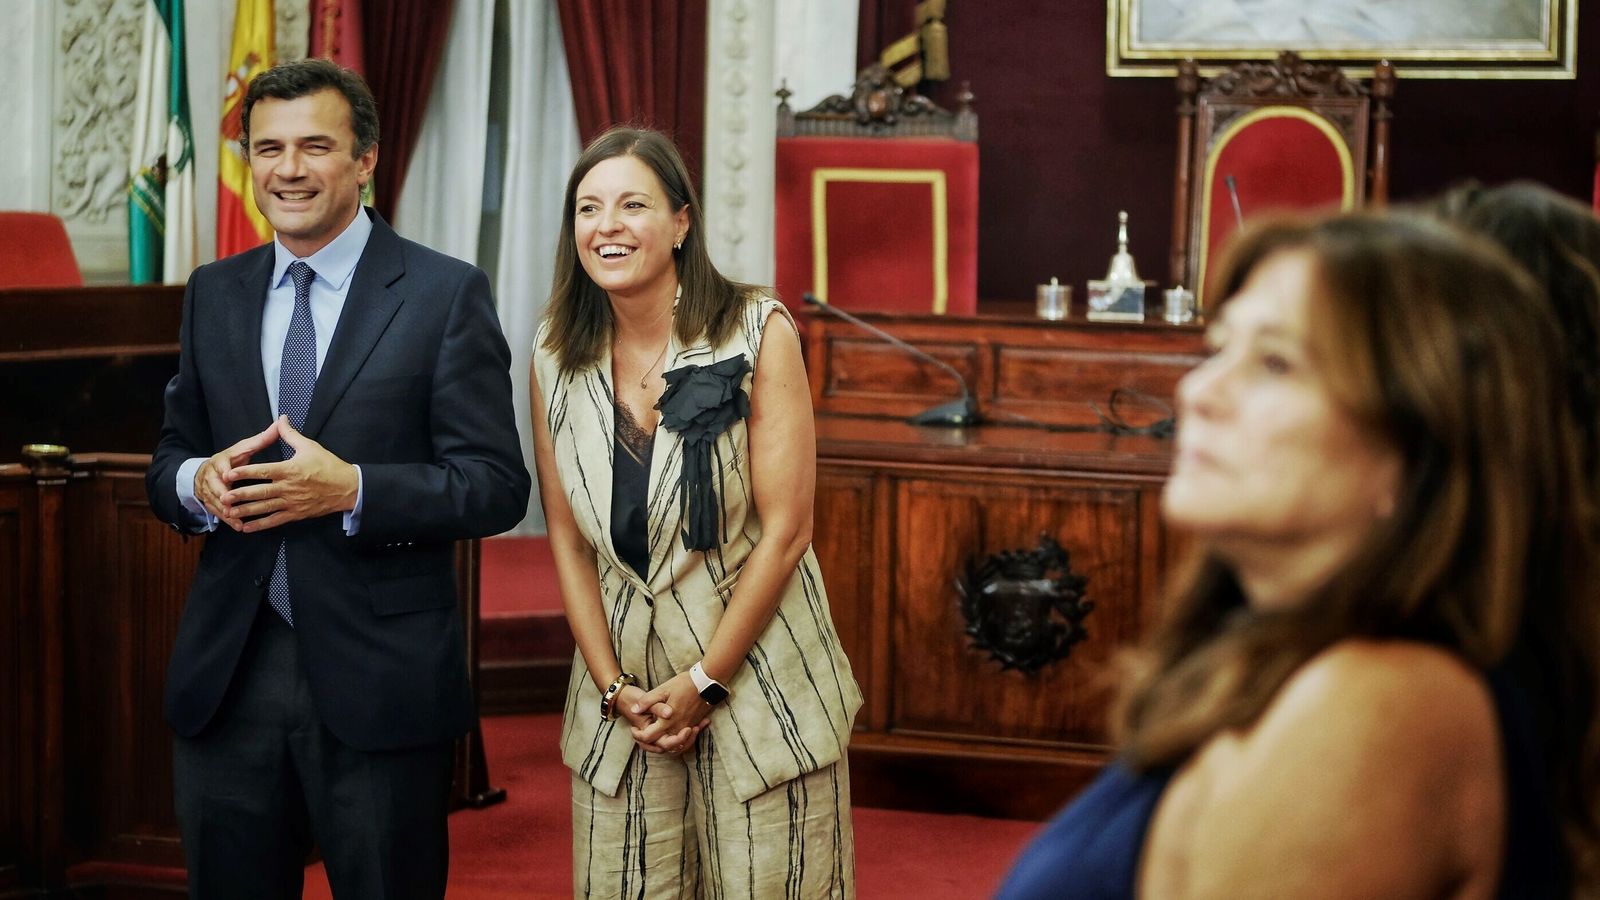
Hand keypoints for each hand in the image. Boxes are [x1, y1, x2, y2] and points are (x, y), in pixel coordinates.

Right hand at [194, 421, 282, 530]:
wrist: (208, 471)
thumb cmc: (232, 459)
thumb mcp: (244, 448)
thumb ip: (261, 439)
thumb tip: (281, 422)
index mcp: (221, 460)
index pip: (221, 464)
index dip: (225, 470)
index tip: (228, 475)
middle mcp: (212, 475)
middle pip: (215, 486)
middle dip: (222, 494)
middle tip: (230, 502)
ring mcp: (209, 490)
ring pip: (216, 501)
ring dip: (225, 510)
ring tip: (238, 519)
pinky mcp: (211, 502)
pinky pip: (219, 512)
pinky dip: (228, 520)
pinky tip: (239, 526)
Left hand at [221, 416, 359, 532]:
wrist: (347, 487)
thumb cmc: (329, 466)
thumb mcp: (310, 446)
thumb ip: (290, 434)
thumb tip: (281, 419)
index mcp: (290, 469)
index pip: (263, 471)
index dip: (245, 472)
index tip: (228, 474)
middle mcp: (289, 487)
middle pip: (261, 492)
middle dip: (240, 496)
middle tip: (223, 498)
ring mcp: (292, 502)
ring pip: (265, 508)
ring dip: (246, 511)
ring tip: (229, 513)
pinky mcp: (296, 514)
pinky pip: (275, 520)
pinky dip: (260, 525)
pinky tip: (246, 528)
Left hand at [629, 672, 710, 751]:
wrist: (706, 683)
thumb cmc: (683, 685)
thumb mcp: (662, 689)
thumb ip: (647, 701)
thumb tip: (634, 710)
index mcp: (667, 721)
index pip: (648, 737)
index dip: (638, 736)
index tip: (634, 729)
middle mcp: (677, 729)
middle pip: (662, 746)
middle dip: (650, 744)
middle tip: (642, 735)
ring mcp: (686, 728)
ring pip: (674, 746)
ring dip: (664, 744)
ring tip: (655, 736)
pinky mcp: (693, 725)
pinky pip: (684, 740)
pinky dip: (677, 740)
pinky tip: (670, 733)